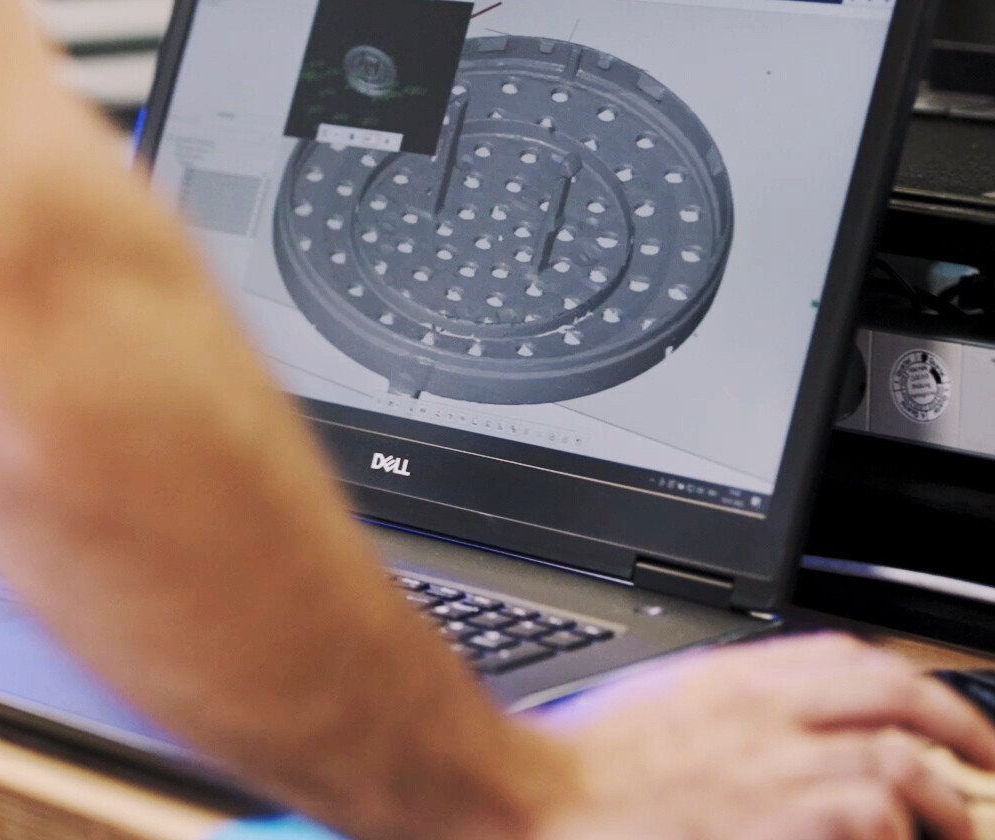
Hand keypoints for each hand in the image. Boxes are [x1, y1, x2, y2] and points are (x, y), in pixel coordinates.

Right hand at [530, 634, 994, 839]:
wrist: (529, 800)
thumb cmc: (574, 772)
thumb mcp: (652, 710)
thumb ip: (714, 707)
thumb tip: (760, 725)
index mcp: (729, 677)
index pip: (848, 656)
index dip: (911, 684)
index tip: (935, 716)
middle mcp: (761, 710)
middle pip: (895, 693)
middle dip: (961, 727)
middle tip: (989, 764)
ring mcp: (773, 764)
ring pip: (901, 762)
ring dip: (944, 800)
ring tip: (958, 828)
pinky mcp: (782, 817)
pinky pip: (874, 815)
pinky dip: (894, 831)